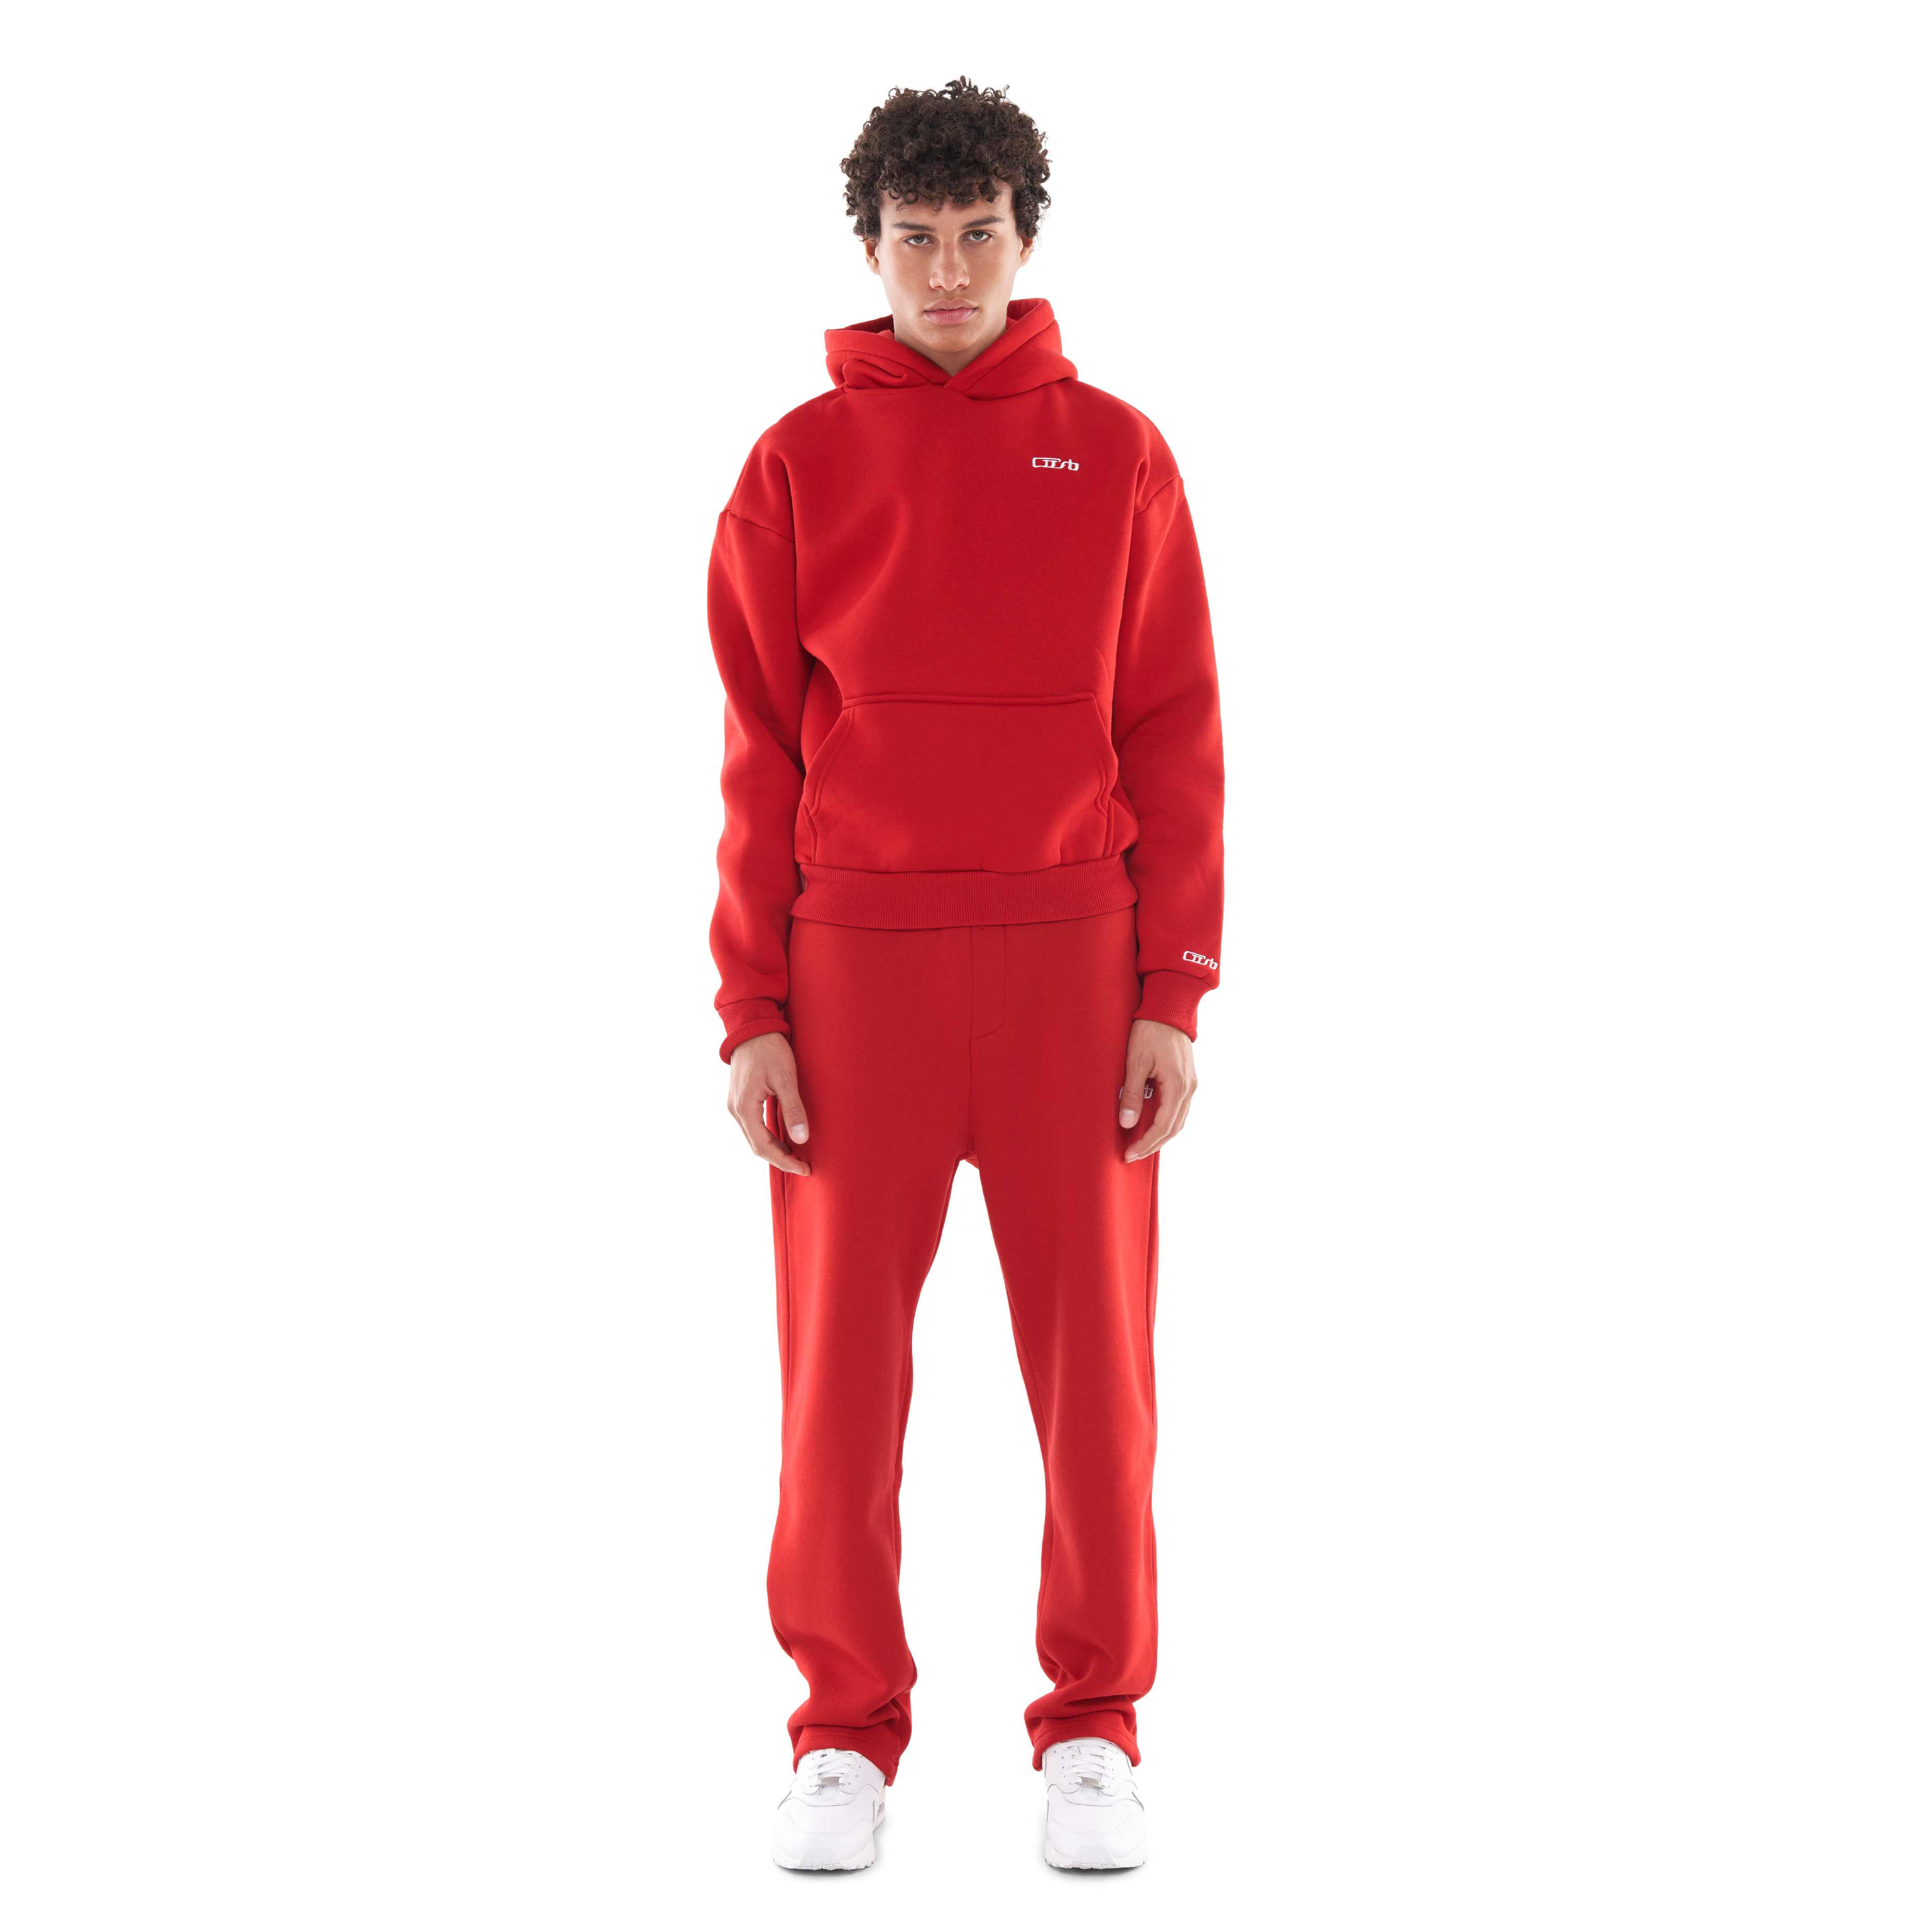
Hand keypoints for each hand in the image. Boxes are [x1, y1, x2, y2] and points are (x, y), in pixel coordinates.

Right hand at [727, 1033, 811, 1175]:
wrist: (752, 1026)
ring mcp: (735, 1104)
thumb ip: (793, 1109)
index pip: (763, 1147)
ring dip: (773, 1148)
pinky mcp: (739, 1098)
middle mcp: (735, 1109)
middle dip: (780, 1158)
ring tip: (796, 1155)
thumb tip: (801, 1139)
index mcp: (744, 1107)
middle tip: (803, 1166)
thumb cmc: (769, 1048)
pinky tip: (783, 1136)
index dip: (784, 1161)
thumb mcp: (785, 1077)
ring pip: (753, 1137)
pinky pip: (753, 1125)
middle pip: (756, 1146)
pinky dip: (767, 1135)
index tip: (804, 1169)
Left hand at [1119, 1019, 1197, 1162]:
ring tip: (1140, 1145)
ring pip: (1179, 1121)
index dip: (1146, 1143)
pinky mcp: (1188, 1079)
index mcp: (1178, 1085)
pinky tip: (1151, 1125)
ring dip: (1160, 1136)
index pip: (1163, 1126)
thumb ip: (1132, 1093)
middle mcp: (1190, 1088)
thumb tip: (1127, 1123)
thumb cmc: (1149, 1031)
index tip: (1128, 1155)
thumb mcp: (1135, 1062)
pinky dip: (1166, 1122)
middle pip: (1174, 1129)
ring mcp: (1191, 1084)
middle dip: (1152, 1145)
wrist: (1168, 1008)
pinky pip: (1179, 1109)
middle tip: (1132, 1156)